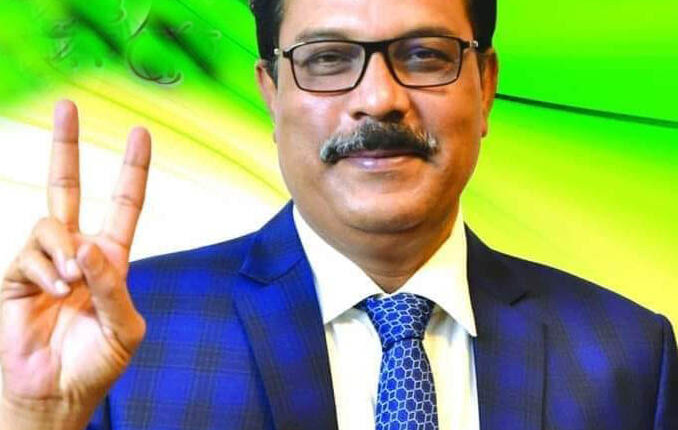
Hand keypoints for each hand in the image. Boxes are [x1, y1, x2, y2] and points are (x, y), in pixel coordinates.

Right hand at [0, 100, 150, 426]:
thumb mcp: (124, 326)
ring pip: (49, 224)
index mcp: (110, 259)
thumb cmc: (96, 361)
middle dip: (66, 146)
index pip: (124, 205)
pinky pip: (28, 254)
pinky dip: (43, 272)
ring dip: (62, 251)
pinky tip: (51, 292)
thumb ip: (113, 286)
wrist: (56, 391)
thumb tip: (86, 244)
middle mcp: (76, 252)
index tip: (141, 134)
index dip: (132, 171)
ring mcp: (44, 261)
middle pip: (68, 187)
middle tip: (68, 106)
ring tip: (69, 287)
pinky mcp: (16, 275)